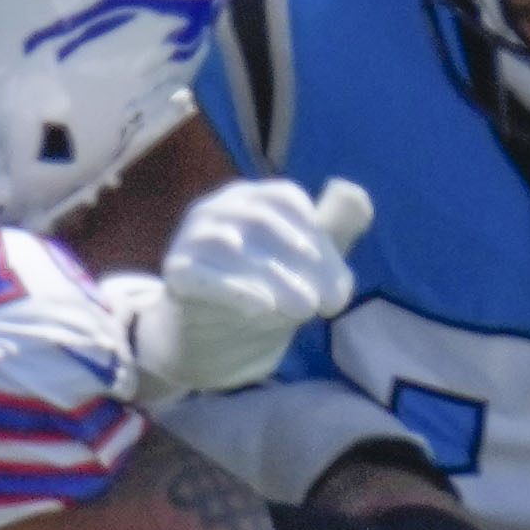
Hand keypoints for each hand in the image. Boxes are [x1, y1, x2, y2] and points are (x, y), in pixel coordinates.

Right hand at [123, 174, 365, 404]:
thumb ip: (336, 226)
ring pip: (228, 244)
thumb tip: (353, 192)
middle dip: (303, 259)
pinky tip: (264, 308)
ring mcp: (190, 239)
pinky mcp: (176, 274)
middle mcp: (216, 209)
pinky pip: (199, 275)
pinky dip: (234, 289)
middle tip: (332, 302)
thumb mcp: (310, 260)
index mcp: (251, 197)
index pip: (286, 200)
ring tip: (305, 310)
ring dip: (274, 276)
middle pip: (260, 220)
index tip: (341, 282)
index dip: (318, 237)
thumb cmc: (267, 286)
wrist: (217, 338)